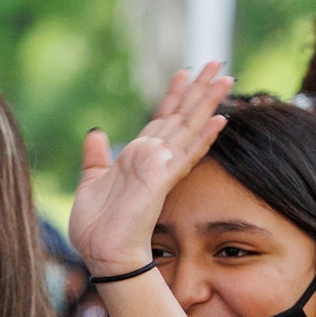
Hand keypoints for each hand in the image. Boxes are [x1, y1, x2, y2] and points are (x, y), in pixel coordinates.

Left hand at [68, 63, 232, 275]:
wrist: (102, 253)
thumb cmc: (97, 227)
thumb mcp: (90, 181)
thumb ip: (96, 157)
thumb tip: (96, 132)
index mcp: (138, 157)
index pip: (161, 118)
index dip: (174, 94)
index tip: (184, 71)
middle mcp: (155, 158)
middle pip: (181, 115)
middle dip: (198, 88)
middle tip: (215, 62)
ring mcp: (161, 168)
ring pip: (189, 126)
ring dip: (207, 101)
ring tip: (225, 77)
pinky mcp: (162, 180)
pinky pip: (187, 152)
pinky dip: (203, 136)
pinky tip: (220, 119)